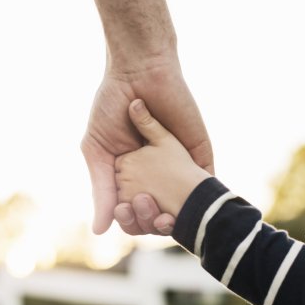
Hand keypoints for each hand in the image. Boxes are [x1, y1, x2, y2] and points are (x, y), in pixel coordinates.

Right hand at [82, 62, 213, 234]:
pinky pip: (206, 181)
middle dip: (154, 221)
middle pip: (159, 213)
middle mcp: (156, 176)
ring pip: (183, 204)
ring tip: (166, 215)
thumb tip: (100, 231)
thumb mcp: (98, 153)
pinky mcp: (199, 153)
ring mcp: (179, 166)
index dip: (132, 221)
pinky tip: (195, 207)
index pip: (134, 212)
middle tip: (148, 213)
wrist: (137, 73)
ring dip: (176, 215)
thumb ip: (101, 190)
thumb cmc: (110, 108)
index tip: (126, 216)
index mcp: (131, 177)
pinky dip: (202, 197)